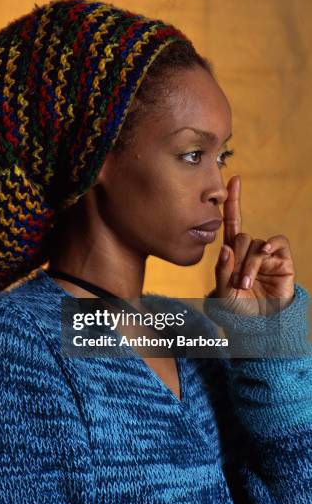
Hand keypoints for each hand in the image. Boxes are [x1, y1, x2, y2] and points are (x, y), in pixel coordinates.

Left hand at [207, 175, 295, 315]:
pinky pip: (276, 243)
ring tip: (245, 284)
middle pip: (240, 237)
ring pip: (255, 244)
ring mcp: (266, 254)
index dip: (233, 201)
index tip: (234, 179)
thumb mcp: (223, 291)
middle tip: (236, 282)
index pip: (231, 222)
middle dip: (236, 259)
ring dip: (249, 264)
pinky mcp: (282, 260)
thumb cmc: (238, 309)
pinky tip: (266, 254)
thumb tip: (225, 248)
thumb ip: (222, 270)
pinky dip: (270, 246)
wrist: (260, 325)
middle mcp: (249, 250)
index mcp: (232, 253)